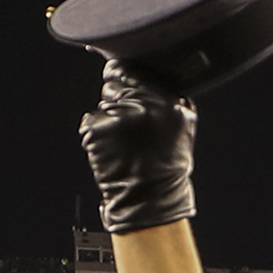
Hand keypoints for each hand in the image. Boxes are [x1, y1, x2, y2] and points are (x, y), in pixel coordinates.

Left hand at [79, 59, 197, 233]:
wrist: (150, 201)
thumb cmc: (165, 168)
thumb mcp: (182, 128)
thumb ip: (168, 99)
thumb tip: (145, 75)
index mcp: (171, 102)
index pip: (138, 70)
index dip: (128, 77)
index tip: (124, 83)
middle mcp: (147, 106)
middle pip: (117, 82)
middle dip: (117, 98)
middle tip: (126, 127)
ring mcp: (121, 116)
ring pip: (103, 103)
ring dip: (107, 119)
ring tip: (122, 143)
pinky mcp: (100, 128)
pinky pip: (90, 120)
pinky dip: (95, 135)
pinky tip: (111, 151)